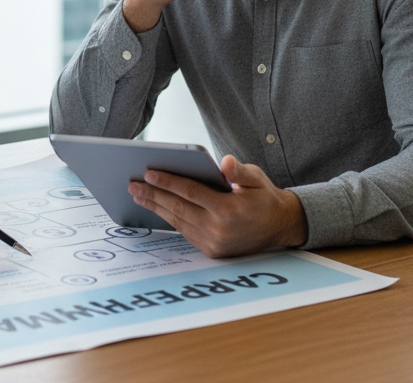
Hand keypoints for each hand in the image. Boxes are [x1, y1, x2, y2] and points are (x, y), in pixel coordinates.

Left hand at [128, 154, 307, 257]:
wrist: (280, 227)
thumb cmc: (264, 197)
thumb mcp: (256, 178)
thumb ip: (239, 170)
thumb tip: (224, 162)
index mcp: (229, 210)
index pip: (191, 192)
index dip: (168, 182)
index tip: (148, 173)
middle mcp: (219, 230)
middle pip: (178, 208)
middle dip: (153, 195)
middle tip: (132, 185)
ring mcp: (214, 243)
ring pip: (178, 221)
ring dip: (156, 208)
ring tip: (138, 196)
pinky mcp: (212, 251)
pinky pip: (185, 232)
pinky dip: (169, 219)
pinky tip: (157, 208)